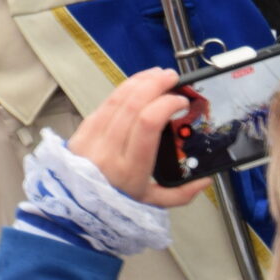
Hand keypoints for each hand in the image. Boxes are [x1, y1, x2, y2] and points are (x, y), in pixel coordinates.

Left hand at [67, 69, 208, 208]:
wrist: (73, 205)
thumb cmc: (115, 204)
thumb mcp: (150, 204)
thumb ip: (181, 194)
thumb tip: (205, 181)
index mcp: (129, 169)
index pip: (146, 124)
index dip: (165, 105)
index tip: (181, 101)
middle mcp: (108, 150)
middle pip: (132, 105)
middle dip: (154, 85)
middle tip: (172, 77)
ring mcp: (92, 138)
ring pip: (116, 100)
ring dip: (138, 82)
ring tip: (157, 75)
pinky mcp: (82, 130)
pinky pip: (104, 104)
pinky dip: (122, 90)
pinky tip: (136, 84)